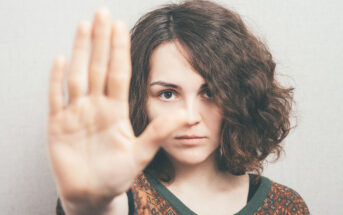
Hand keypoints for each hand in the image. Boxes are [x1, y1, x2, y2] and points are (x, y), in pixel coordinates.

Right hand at [46, 8, 186, 205]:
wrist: (92, 193)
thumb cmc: (116, 175)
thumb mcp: (141, 154)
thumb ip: (160, 132)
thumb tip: (187, 114)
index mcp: (116, 111)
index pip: (118, 73)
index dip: (119, 50)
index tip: (121, 27)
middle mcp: (96, 106)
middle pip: (98, 67)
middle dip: (100, 41)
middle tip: (102, 14)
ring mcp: (76, 113)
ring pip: (78, 75)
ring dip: (80, 51)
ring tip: (85, 26)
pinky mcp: (58, 125)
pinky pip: (56, 97)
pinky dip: (56, 80)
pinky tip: (60, 59)